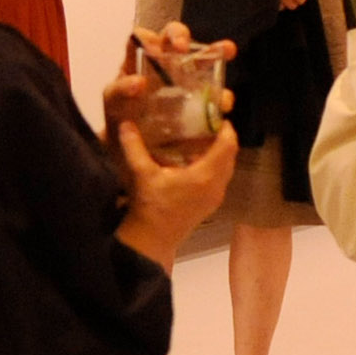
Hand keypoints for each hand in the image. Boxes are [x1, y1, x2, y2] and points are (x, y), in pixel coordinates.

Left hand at [98, 26, 225, 148]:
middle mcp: (161, 68)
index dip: (148, 40)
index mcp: (137, 65)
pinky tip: (224, 102)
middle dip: (180, 37)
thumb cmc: (119, 127)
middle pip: (173, 40)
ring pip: (200, 61)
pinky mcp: (197, 106)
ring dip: (214, 52)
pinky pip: (212, 95)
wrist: (131, 158)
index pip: (141, 40)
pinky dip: (222, 95)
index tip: (153, 50)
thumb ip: (118, 93)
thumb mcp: (113, 109)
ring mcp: (182, 84)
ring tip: (225, 51)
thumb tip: (138, 82)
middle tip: (182, 48)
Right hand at [105, 37, 237, 262]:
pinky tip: (195, 160)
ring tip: (202, 138)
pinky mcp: (210, 204)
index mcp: (205, 175)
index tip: (216, 115)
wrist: (152, 239)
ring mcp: (215, 197)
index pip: (228, 145)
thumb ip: (134, 147)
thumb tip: (125, 123)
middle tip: (208, 123)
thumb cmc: (150, 206)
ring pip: (227, 168)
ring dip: (220, 152)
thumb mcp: (142, 174)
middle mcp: (216, 186)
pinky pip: (220, 178)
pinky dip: (214, 166)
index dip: (226, 128)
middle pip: (230, 155)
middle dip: (223, 138)